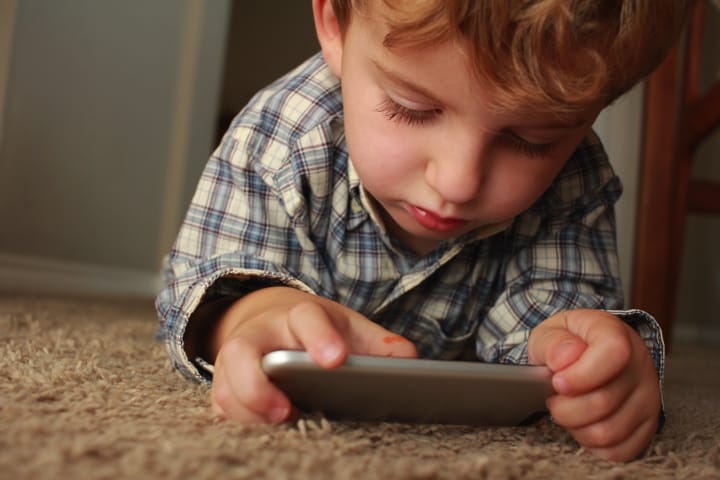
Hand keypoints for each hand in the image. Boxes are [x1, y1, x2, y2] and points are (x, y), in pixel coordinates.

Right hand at [208, 287, 416, 423]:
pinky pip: (220, 407)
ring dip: (247, 412)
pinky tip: (265, 435)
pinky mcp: (224, 385)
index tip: (335, 361)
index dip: (319, 338)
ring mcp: (235, 360)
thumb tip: (410, 362)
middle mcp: (259, 334)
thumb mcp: (349, 328)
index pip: (306, 318)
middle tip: (287, 411)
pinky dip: (239, 424)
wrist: (272, 320)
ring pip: (225, 386)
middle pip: (242, 351)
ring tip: (281, 427)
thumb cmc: (319, 330)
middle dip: (259, 385)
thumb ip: (379, 345)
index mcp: (298, 316)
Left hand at [528, 309, 660, 461]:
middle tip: (553, 400)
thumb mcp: (551, 332)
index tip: (558, 382)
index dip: (581, 375)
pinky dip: (592, 444)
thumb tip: (563, 360)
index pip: (613, 353)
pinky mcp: (648, 425)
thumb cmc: (568, 343)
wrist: (589, 353)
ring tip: (566, 411)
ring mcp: (649, 398)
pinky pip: (619, 450)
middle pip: (604, 402)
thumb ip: (553, 343)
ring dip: (576, 427)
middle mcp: (640, 365)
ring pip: (609, 432)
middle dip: (565, 408)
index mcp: (616, 334)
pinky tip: (581, 425)